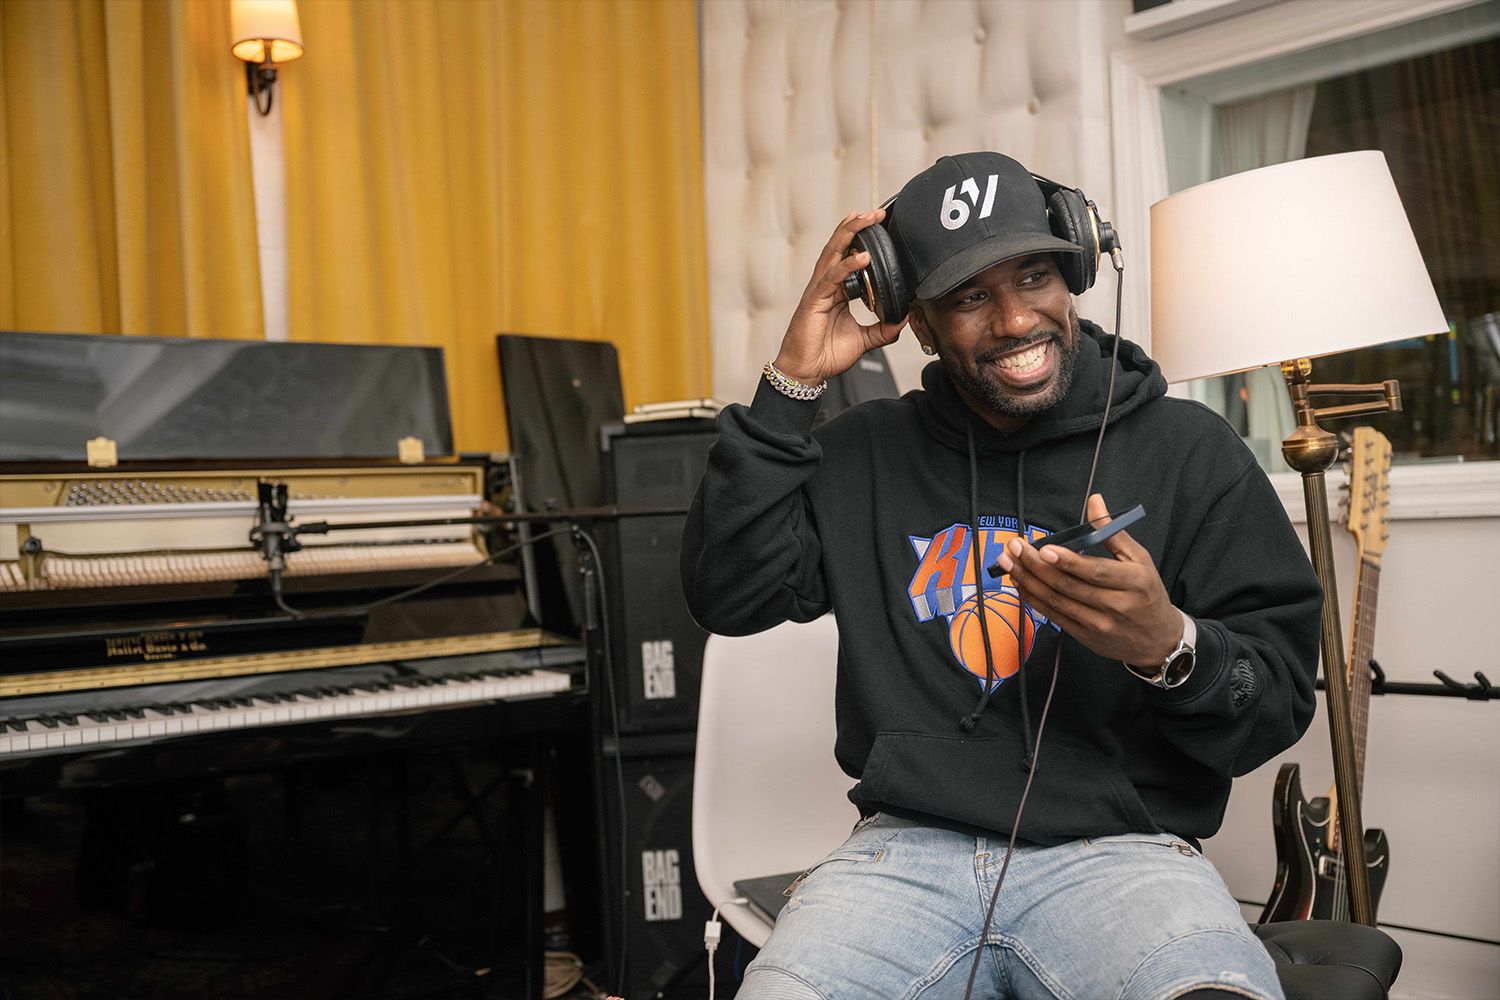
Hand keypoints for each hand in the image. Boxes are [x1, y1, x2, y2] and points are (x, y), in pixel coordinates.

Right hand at [773, 209, 908, 384]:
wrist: (806, 372)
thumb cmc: (825, 355)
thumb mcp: (863, 340)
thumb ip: (882, 330)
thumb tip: (903, 321)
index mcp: (836, 291)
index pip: (848, 257)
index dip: (861, 240)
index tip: (878, 225)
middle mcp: (826, 286)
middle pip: (840, 247)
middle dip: (856, 227)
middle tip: (875, 211)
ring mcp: (819, 291)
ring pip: (833, 254)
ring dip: (849, 234)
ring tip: (865, 218)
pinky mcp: (814, 301)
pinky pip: (832, 278)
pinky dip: (846, 265)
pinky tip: (862, 256)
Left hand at [995, 494, 1181, 665]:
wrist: (1158, 639)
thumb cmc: (1147, 593)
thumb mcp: (1140, 559)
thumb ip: (1112, 531)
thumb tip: (1095, 502)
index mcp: (1133, 582)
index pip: (1094, 571)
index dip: (1068, 561)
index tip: (1044, 549)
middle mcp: (1115, 605)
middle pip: (1068, 585)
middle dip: (1036, 566)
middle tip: (1016, 548)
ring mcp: (1098, 624)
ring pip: (1056, 601)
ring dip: (1028, 581)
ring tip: (1010, 562)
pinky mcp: (1085, 636)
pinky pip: (1054, 616)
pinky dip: (1034, 599)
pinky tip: (1020, 583)